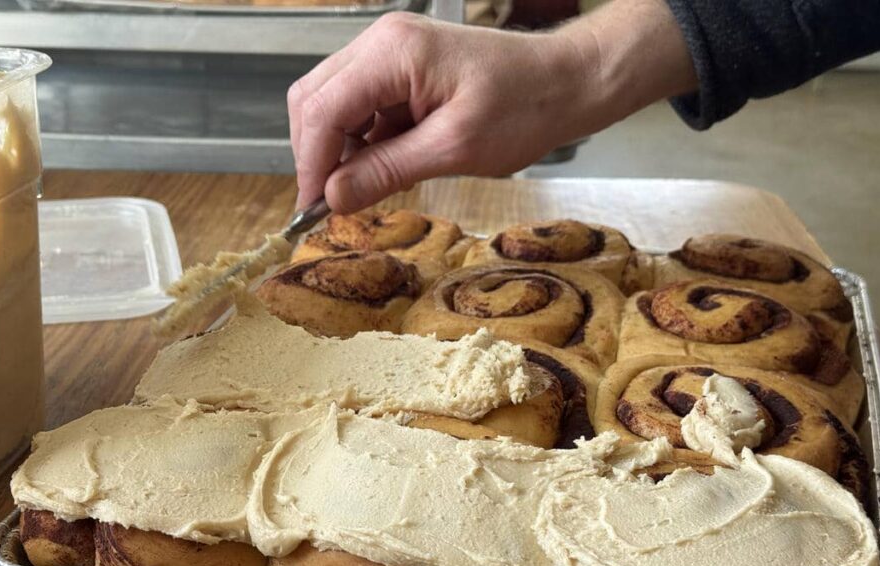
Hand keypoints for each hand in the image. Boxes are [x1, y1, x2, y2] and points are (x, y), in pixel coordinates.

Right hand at [288, 1, 695, 212]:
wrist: (567, 82)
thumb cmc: (525, 106)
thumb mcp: (454, 149)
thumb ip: (387, 171)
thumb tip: (333, 197)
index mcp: (393, 52)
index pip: (323, 110)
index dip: (312, 165)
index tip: (313, 209)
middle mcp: (381, 43)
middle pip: (314, 101)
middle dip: (316, 156)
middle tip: (331, 205)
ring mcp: (388, 53)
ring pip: (331, 105)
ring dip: (338, 151)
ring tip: (365, 188)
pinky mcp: (400, 70)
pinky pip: (360, 108)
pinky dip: (361, 143)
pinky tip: (384, 168)